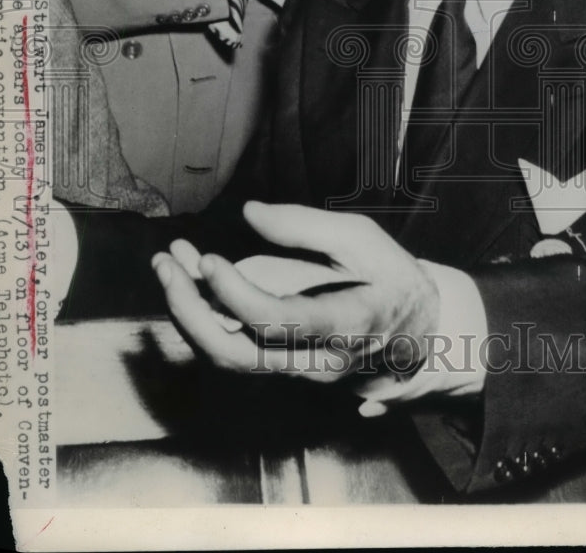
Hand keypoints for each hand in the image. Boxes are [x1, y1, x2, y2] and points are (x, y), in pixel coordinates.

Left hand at [151, 202, 439, 382]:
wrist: (419, 334)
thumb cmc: (391, 277)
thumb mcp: (363, 238)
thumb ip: (306, 226)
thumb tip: (249, 212)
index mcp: (345, 325)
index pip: (279, 322)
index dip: (236, 295)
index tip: (208, 259)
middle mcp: (316, 361)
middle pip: (237, 355)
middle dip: (191, 311)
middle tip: (166, 263)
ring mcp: (296, 373)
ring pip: (227, 358)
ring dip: (187, 313)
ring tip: (167, 263)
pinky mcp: (281, 368)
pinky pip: (232, 348)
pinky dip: (203, 314)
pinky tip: (188, 275)